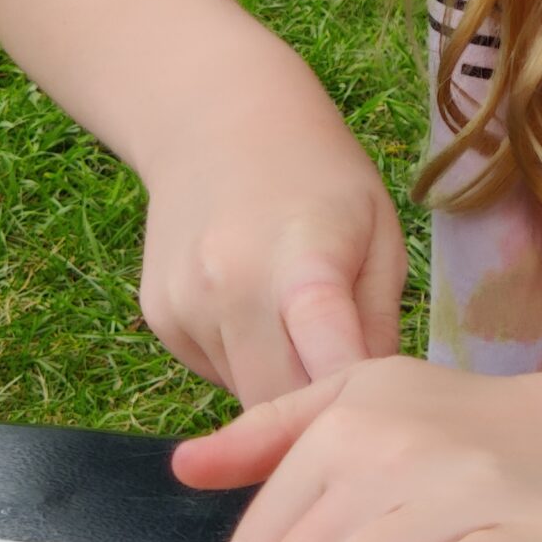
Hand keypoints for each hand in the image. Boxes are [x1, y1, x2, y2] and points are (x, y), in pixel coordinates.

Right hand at [137, 27, 408, 407]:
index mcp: (302, 262)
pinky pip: (215, 372)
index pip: (328, 362)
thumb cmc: (319, 175)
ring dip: (281, 386)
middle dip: (317, 415)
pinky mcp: (160, 317)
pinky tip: (259, 311)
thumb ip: (380, 322)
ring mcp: (186, 306)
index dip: (355, 407)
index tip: (381, 423)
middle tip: (352, 394)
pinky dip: (245, 363)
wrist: (213, 117)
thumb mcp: (380, 231)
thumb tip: (379, 402)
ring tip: (303, 327)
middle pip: (278, 405)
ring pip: (246, 396)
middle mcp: (231, 289)